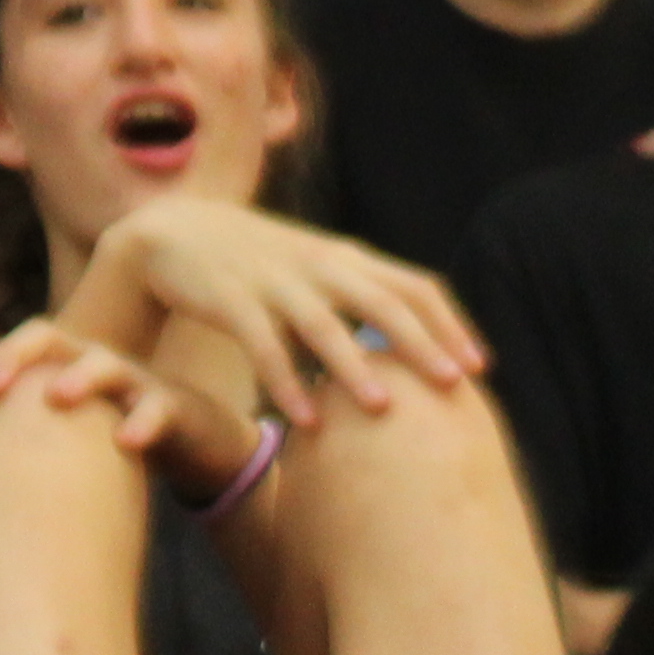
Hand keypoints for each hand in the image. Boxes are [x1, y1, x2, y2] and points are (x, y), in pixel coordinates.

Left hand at [0, 318, 213, 485]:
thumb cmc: (110, 437)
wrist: (194, 441)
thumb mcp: (60, 435)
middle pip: (44, 336)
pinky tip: (127, 441)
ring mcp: (132, 379)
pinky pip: (157, 408)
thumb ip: (16, 440)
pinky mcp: (172, 405)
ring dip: (79, 376)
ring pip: (102, 363)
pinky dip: (143, 422)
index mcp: (54, 366)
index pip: (2, 349)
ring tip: (57, 397)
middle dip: (12, 355)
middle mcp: (87, 361)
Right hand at [92, 199, 479, 425]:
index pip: (414, 286)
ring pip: (325, 325)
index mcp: (346, 259)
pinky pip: (263, 345)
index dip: (449, 324)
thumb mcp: (315, 270)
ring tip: (384, 410)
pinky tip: (303, 421)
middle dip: (421, 344)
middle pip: (383, 302)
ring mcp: (275, 280)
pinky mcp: (231, 298)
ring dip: (356, 368)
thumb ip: (360, 297)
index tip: (479, 368)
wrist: (173, 233)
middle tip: (454, 386)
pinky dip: (285, 382)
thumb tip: (418, 347)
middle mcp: (319, 264)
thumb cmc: (258, 263)